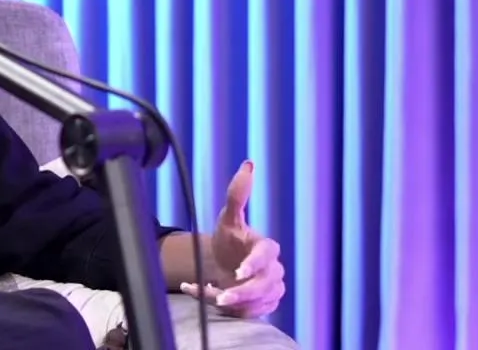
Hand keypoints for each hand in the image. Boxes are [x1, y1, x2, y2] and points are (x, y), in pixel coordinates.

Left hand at [179, 161, 284, 318]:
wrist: (223, 263)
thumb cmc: (229, 239)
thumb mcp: (229, 218)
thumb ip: (237, 195)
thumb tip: (248, 164)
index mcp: (267, 247)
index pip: (267, 254)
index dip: (254, 263)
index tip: (238, 272)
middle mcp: (273, 270)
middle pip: (265, 285)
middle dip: (243, 293)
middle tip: (221, 297)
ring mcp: (269, 290)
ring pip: (257, 302)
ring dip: (234, 304)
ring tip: (210, 296)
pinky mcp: (262, 306)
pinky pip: (248, 313)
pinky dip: (228, 310)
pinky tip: (205, 296)